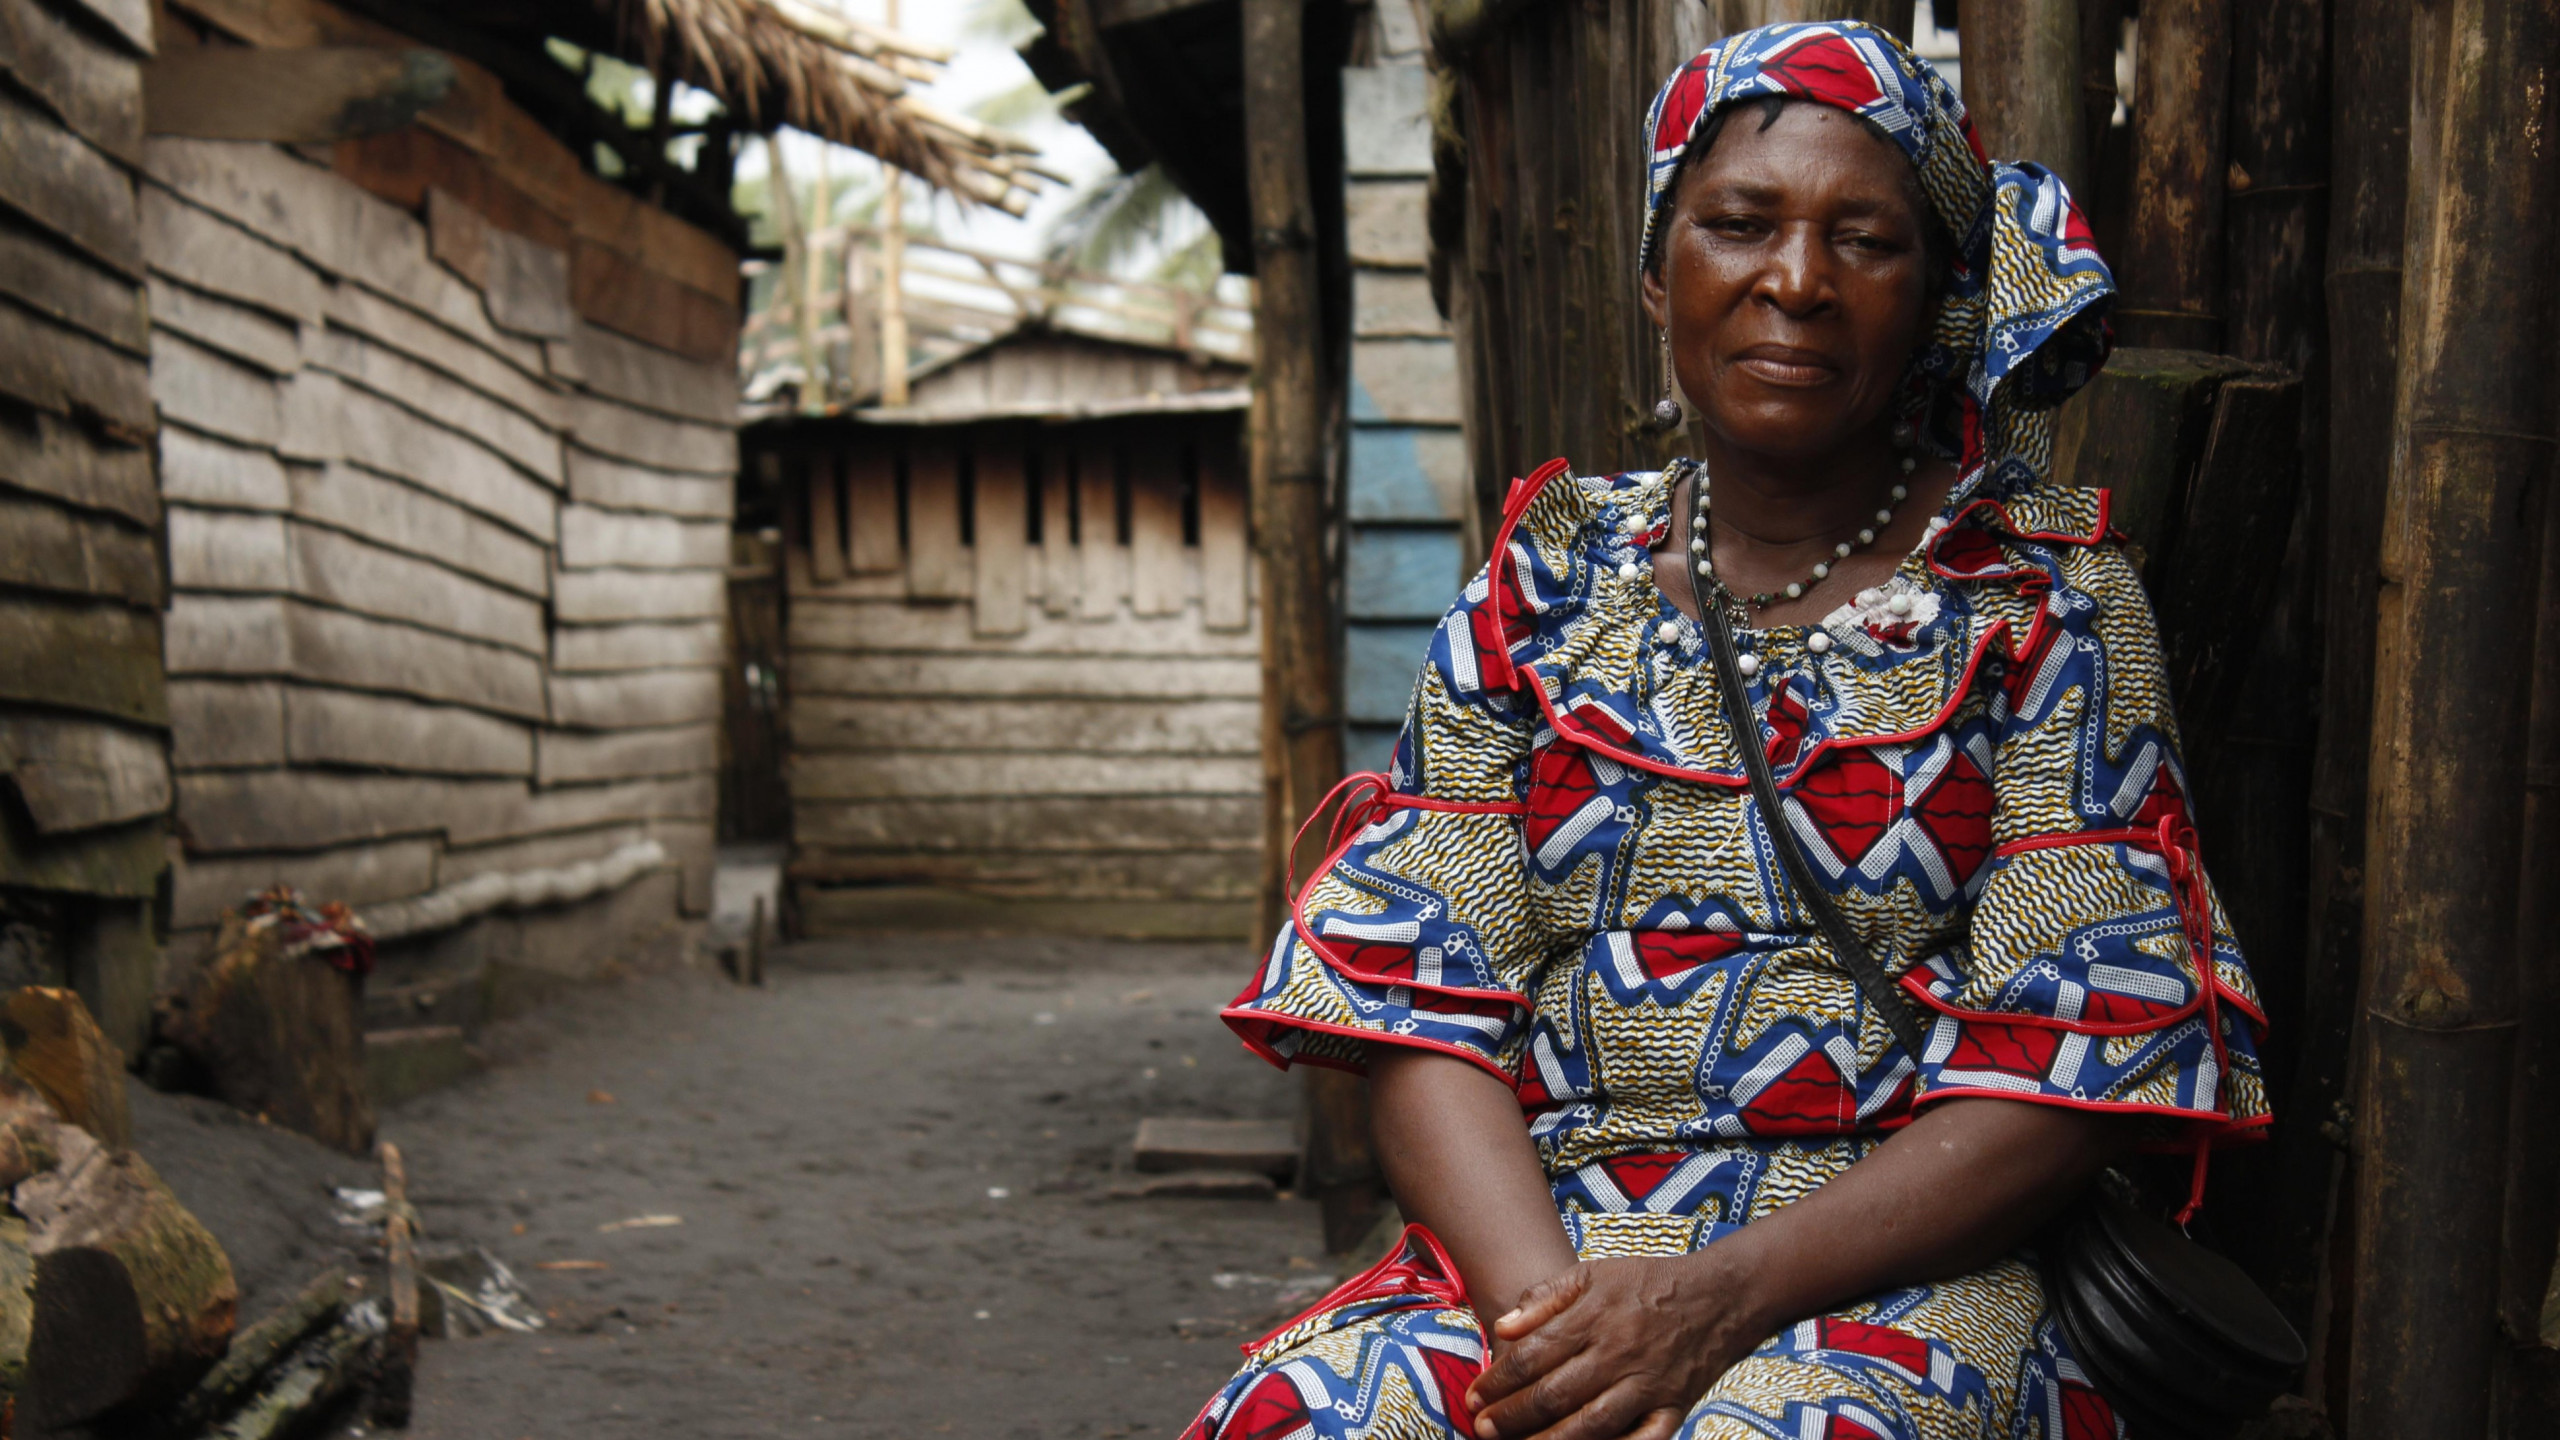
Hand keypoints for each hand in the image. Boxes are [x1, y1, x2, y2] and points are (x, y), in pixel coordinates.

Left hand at [1463, 1251, 1773, 1439]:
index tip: (1474, 1395)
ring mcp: (1647, 1384)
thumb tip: (1503, 1327)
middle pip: (1554, 1393)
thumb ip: (1546, 1298)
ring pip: (1589, 1424)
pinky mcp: (1672, 1408)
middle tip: (1481, 1428)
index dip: (1499, 1380)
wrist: (1722, 1295)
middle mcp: (1618, 1353)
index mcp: (1594, 1317)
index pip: (1533, 1355)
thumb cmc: (1650, 1283)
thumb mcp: (1595, 1273)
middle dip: (1512, 1416)